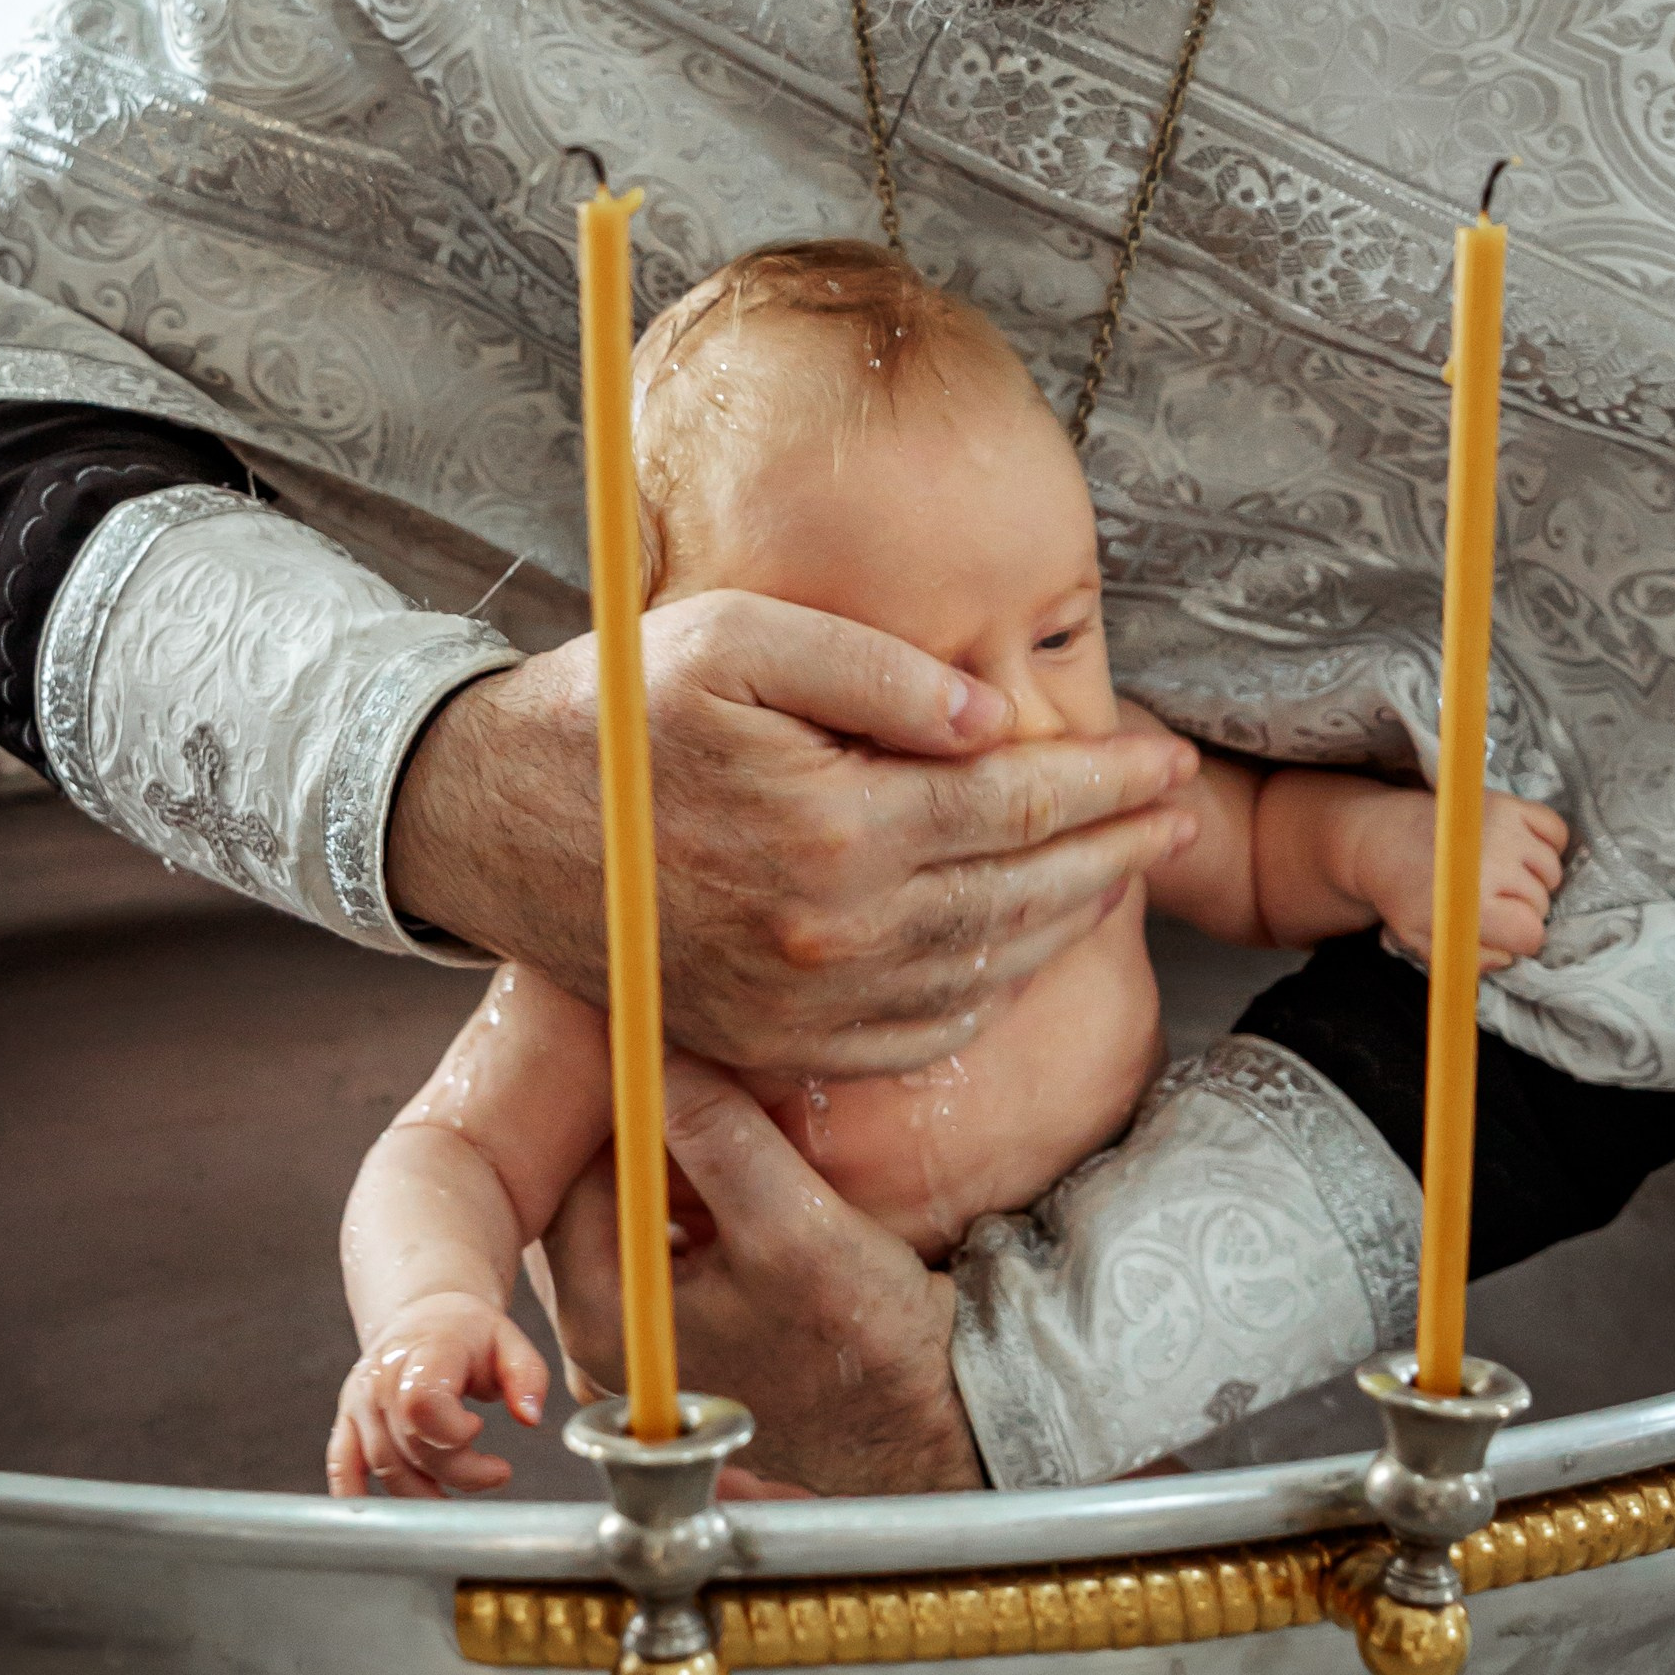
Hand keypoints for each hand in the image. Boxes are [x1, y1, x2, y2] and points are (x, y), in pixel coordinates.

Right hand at [325, 1291, 550, 1499]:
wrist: (426, 1315)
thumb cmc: (469, 1333)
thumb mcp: (510, 1342)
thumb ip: (527, 1376)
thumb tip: (530, 1418)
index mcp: (424, 1351)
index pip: (422, 1406)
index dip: (453, 1434)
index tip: (479, 1430)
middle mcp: (382, 1376)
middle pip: (409, 1446)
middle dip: (457, 1472)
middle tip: (495, 1471)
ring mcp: (360, 1400)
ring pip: (384, 1466)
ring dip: (425, 1493)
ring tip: (462, 1485)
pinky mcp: (348, 1420)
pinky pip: (341, 1465)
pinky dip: (354, 1495)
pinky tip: (380, 1520)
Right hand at [387, 593, 1198, 1076]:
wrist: (490, 818)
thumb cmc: (619, 706)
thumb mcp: (735, 635)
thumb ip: (871, 670)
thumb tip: (989, 717)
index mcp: (835, 828)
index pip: (1018, 805)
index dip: (1109, 781)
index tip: (1172, 756)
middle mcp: (830, 935)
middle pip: (1023, 895)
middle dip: (1121, 849)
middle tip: (1183, 811)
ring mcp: (803, 1004)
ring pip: (987, 972)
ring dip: (1073, 920)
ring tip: (1127, 867)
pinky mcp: (775, 1040)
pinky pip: (920, 1032)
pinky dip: (992, 989)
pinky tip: (1022, 942)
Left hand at [538, 1062, 982, 1495]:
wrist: (922, 1411)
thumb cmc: (857, 1338)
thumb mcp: (790, 1222)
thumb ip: (717, 1134)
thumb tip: (657, 1049)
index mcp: (603, 1314)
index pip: (578, 1172)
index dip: (620, 1104)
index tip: (664, 1048)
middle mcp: (607, 1332)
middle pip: (604, 1190)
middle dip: (652, 1129)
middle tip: (702, 1071)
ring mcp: (648, 1334)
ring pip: (642, 1207)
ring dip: (683, 1159)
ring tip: (735, 1117)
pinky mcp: (690, 1327)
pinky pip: (675, 1234)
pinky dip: (704, 1195)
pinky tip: (753, 1171)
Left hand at [1337, 787, 1568, 966]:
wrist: (1381, 838)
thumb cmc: (1405, 894)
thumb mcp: (1427, 941)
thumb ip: (1470, 960)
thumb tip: (1508, 957)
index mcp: (1471, 901)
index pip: (1531, 933)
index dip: (1521, 940)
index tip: (1505, 932)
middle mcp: (1492, 861)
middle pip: (1541, 902)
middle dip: (1524, 910)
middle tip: (1495, 902)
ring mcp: (1501, 827)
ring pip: (1552, 869)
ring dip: (1536, 879)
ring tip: (1504, 878)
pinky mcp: (1506, 802)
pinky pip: (1556, 829)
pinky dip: (1549, 844)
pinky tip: (1523, 853)